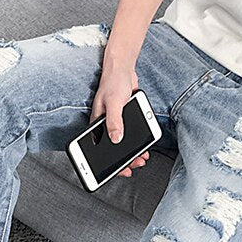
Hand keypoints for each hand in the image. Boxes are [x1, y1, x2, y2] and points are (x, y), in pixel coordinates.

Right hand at [91, 57, 148, 177]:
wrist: (122, 70)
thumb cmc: (113, 82)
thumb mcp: (114, 102)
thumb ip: (114, 121)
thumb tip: (116, 139)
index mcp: (96, 126)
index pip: (98, 150)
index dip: (108, 163)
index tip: (119, 171)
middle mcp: (104, 127)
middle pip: (112, 151)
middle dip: (124, 161)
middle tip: (136, 165)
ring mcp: (114, 125)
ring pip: (122, 145)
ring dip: (132, 153)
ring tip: (142, 158)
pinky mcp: (123, 121)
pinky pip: (129, 136)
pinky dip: (137, 142)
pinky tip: (145, 145)